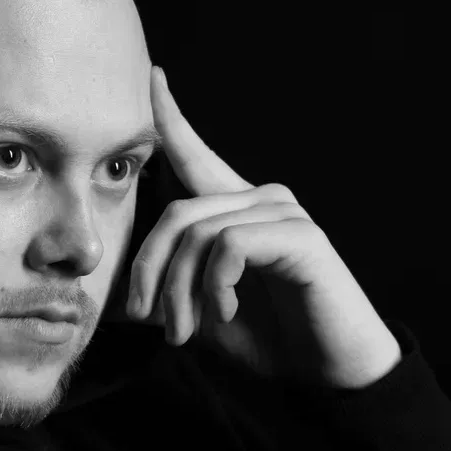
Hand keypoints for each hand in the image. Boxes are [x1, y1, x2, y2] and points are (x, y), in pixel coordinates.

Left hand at [121, 66, 401, 389]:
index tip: (152, 76)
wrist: (325, 375)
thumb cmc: (269, 339)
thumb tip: (124, 295)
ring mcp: (284, 213)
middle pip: (176, 213)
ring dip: (180, 291)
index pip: (196, 155)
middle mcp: (262, 199)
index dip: (171, 117)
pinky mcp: (301, 236)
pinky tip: (225, 313)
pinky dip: (215, 286)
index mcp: (237, 210)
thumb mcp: (202, 311)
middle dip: (149, 271)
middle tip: (149, 321)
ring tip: (186, 332)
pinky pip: (230, 245)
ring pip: (198, 233)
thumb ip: (170, 287)